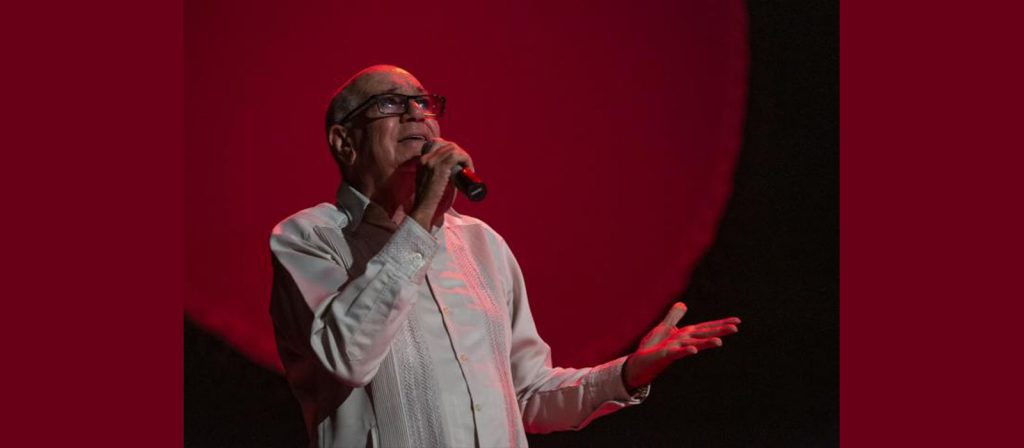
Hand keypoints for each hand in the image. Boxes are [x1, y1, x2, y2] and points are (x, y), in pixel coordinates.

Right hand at [411, 138, 473, 229]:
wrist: (422, 208)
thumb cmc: (428, 200)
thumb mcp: (428, 181)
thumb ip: (436, 174)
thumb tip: (453, 173)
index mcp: (421, 160)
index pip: (439, 144)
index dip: (452, 149)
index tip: (459, 161)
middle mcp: (425, 158)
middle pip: (448, 145)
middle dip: (461, 153)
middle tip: (467, 166)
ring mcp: (432, 161)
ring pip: (454, 149)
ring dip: (465, 157)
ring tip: (469, 169)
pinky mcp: (440, 167)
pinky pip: (457, 156)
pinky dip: (466, 160)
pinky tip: (469, 170)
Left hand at [622, 302, 740, 389]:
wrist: (639, 364)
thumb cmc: (652, 348)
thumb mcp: (663, 328)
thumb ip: (673, 316)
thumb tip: (683, 303)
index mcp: (685, 334)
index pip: (706, 327)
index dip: (721, 324)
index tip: (737, 321)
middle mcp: (683, 340)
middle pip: (703, 334)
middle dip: (719, 331)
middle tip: (736, 328)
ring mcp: (675, 348)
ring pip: (693, 343)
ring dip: (705, 343)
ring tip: (720, 342)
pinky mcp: (665, 355)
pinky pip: (676, 352)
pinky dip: (685, 350)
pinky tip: (693, 350)